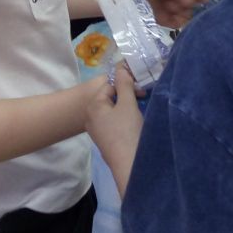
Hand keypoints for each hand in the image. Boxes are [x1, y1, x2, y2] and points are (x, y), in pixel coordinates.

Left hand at [86, 63, 143, 186]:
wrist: (128, 165)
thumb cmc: (127, 131)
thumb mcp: (128, 104)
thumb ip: (125, 84)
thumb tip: (121, 66)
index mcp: (93, 105)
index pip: (109, 85)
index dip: (126, 84)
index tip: (142, 90)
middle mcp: (90, 117)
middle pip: (109, 98)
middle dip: (126, 96)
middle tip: (143, 99)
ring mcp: (96, 131)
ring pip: (112, 111)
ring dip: (126, 108)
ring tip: (140, 112)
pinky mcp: (104, 141)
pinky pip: (113, 123)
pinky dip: (123, 120)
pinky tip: (133, 126)